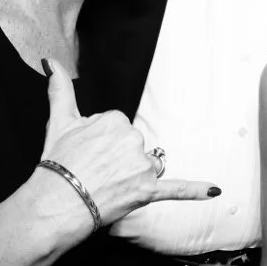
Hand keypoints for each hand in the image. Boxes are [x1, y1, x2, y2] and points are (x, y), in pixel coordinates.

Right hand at [38, 60, 218, 227]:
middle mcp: (133, 140)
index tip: (87, 155)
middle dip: (118, 161)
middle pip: (134, 148)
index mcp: (116, 120)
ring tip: (109, 187)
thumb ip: (59, 87)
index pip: (118, 128)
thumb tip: (51, 61)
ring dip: (134, 177)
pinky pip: (177, 189)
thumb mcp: (59, 120)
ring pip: (148, 167)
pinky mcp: (147, 192)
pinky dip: (196, 191)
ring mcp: (142, 168)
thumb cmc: (57, 163)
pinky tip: (215, 190)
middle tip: (93, 172)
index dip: (102, 144)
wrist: (56, 204)